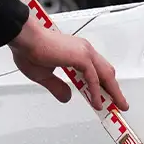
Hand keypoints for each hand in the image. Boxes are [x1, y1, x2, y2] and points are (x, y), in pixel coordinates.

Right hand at [7, 15, 128, 111]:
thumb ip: (57, 87)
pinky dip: (97, 92)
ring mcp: (84, 53)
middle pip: (106, 73)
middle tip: (120, 103)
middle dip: (114, 90)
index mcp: (76, 52)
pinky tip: (98, 102)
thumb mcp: (44, 76)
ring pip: (105, 75)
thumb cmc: (29, 50)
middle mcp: (83, 50)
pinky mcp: (81, 57)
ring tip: (117, 106)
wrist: (24, 38)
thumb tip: (67, 97)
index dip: (103, 85)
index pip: (96, 71)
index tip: (106, 97)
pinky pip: (94, 78)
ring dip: (113, 92)